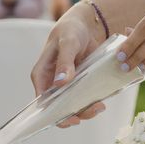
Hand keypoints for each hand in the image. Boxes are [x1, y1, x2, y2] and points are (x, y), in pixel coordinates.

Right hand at [30, 1, 106, 127]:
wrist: (84, 25)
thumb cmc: (70, 30)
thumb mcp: (67, 43)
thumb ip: (64, 62)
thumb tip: (60, 82)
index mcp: (42, 76)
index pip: (43, 101)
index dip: (54, 114)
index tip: (72, 118)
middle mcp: (52, 84)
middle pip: (59, 108)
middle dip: (75, 114)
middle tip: (94, 109)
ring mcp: (66, 86)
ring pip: (72, 106)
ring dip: (86, 110)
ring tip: (100, 106)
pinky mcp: (78, 85)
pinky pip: (83, 99)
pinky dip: (92, 102)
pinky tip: (102, 100)